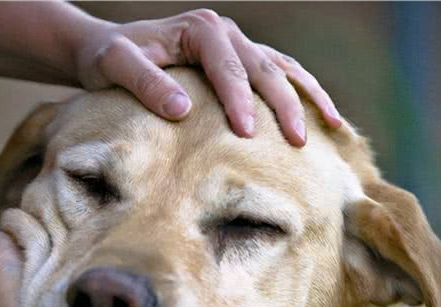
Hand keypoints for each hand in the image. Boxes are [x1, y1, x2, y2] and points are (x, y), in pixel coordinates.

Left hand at [74, 8, 341, 145]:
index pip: (229, 68)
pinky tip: (321, 114)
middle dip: (285, 105)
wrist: (107, 48)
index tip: (248, 135)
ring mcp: (238, 43)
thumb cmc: (109, 58)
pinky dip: (302, 92)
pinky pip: (280, 72)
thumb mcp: (115, 66)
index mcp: (201, 29)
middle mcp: (226, 32)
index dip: (240, 101)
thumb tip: (183, 110)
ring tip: (332, 126)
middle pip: (265, 69)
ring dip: (307, 97)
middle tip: (298, 143)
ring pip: (283, 68)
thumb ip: (145, 83)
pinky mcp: (241, 59)